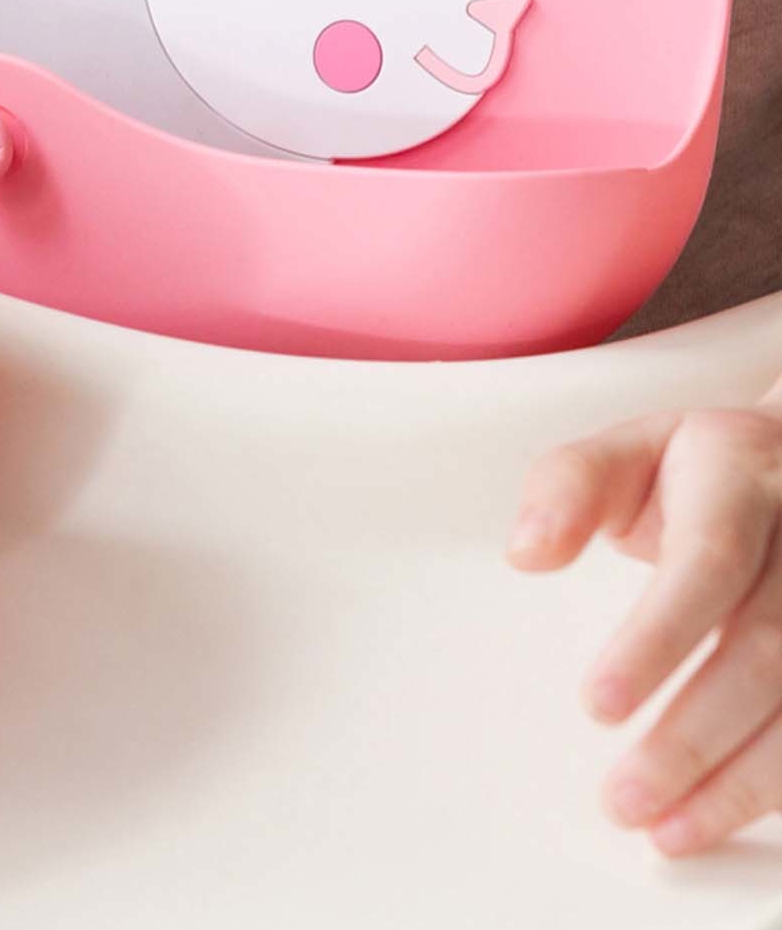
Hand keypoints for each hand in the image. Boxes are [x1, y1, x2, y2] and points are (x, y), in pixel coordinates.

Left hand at [510, 403, 781, 855]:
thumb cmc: (696, 469)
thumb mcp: (623, 451)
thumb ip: (566, 489)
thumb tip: (526, 554)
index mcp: (740, 475)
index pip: (709, 562)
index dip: (658, 639)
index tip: (596, 705)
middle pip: (764, 651)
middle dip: (692, 736)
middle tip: (623, 798)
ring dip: (740, 783)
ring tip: (667, 831)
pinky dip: (774, 784)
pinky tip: (722, 817)